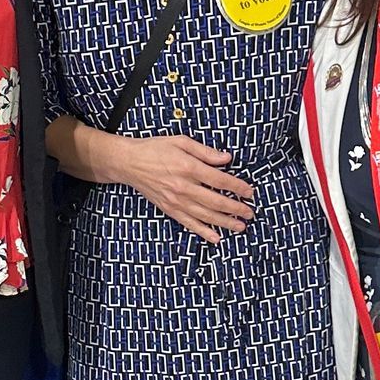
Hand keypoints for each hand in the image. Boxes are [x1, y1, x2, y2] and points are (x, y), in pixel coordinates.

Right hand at [113, 134, 255, 245]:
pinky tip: (216, 237)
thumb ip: (205, 151)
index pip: (220, 180)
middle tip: (250, 213)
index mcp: (188, 168)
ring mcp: (176, 201)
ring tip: (240, 227)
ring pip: (205, 215)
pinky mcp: (169, 209)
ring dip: (225, 223)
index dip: (237, 187)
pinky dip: (203, 232)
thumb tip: (226, 158)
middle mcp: (184, 187)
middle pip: (216, 201)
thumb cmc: (155, 149)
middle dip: (236, 208)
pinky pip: (189, 223)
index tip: (250, 192)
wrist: (129, 163)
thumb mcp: (181, 141)